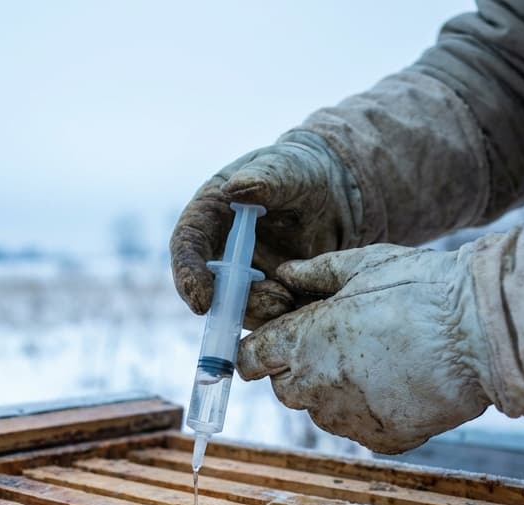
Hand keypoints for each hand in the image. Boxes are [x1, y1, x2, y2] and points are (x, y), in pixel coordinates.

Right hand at [170, 132, 361, 328]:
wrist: (336, 195)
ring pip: (237, 307)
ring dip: (261, 311)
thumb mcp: (288, 169)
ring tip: (290, 297)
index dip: (187, 274)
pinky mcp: (267, 294)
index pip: (187, 245)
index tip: (202, 300)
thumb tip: (234, 189)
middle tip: (269, 302)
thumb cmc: (302, 172)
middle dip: (230, 304)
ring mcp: (242, 276)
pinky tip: (301, 300)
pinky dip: (280, 316)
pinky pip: (266, 315)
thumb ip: (265, 178)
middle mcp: (219, 250)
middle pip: (208, 286)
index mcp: (209, 214)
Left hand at [237, 244, 493, 453]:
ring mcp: (348, 418)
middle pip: (284, 388)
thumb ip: (318, 274)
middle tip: (336, 346)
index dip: (259, 351)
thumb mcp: (365, 265)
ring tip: (376, 363)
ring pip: (320, 412)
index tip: (272, 345)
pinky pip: (359, 428)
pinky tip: (398, 385)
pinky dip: (370, 412)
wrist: (482, 333)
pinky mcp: (381, 439)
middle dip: (299, 369)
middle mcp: (316, 386)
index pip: (250, 359)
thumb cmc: (425, 290)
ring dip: (333, 392)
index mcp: (303, 341)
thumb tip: (286, 274)